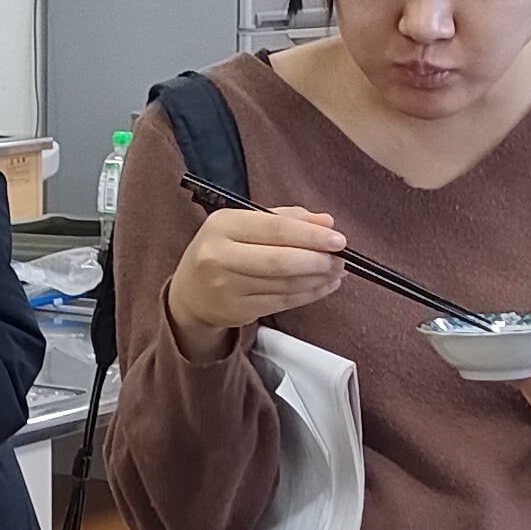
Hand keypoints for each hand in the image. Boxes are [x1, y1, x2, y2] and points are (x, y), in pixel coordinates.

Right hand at [163, 204, 346, 355]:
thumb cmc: (221, 251)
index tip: (338, 239)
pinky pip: (283, 302)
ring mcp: (227, 287)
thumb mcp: (243, 225)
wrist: (189, 294)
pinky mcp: (238, 311)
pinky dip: (309, 294)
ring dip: (318, 279)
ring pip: (285, 284)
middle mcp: (220, 256)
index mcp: (222, 225)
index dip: (311, 235)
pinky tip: (324, 286)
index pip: (275, 229)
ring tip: (336, 271)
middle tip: (341, 259)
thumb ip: (285, 218)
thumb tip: (326, 221)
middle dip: (318, 260)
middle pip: (280, 260)